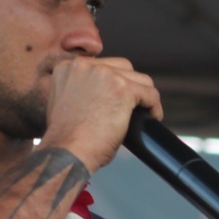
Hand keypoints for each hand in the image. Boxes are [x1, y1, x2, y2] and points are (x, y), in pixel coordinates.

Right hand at [40, 56, 162, 173]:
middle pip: (122, 68)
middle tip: (132, 106)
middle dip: (130, 86)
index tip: (116, 99)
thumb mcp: (65, 104)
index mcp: (69, 67)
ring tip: (145, 113)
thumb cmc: (65, 140)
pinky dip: (154, 107)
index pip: (101, 66)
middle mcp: (86, 66)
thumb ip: (80, 91)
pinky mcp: (123, 89)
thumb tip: (101, 95)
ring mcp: (105, 75)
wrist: (67, 153)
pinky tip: (153, 117)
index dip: (112, 83)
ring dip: (143, 96)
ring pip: (139, 79)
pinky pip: (149, 93)